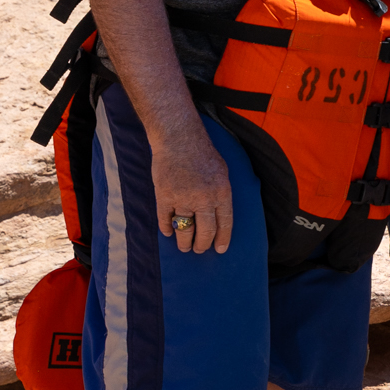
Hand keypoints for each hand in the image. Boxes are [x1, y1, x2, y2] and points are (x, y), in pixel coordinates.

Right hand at [151, 120, 233, 253]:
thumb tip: (220, 215)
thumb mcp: (223, 172)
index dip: (222, 240)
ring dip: (184, 242)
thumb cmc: (203, 154)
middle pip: (205, 232)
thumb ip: (221, 193)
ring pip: (184, 230)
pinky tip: (168, 233)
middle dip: (202, 245)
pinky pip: (165, 220)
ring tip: (184, 247)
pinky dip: (166, 229)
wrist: (179, 139)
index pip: (225, 224)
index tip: (220, 250)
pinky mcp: (164, 196)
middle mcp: (204, 199)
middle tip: (200, 250)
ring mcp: (183, 199)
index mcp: (222, 193)